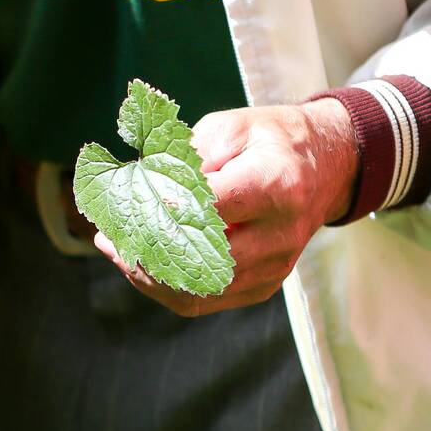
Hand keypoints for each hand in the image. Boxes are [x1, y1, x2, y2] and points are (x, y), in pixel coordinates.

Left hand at [95, 98, 357, 317]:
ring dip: (148, 275)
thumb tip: (138, 189)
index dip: (157, 211)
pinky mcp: (264, 286)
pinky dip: (166, 287)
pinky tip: (140, 265)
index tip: (120, 206)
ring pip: (198, 291)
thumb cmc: (268, 141)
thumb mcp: (227, 129)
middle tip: (106, 235)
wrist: (323, 168)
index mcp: (275, 184)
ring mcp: (275, 266)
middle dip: (144, 251)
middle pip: (199, 260)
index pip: (205, 209)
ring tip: (116, 250)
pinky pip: (206, 301)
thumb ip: (185, 158)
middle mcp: (280, 233)